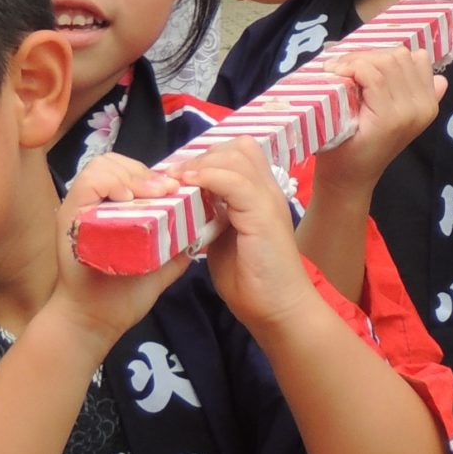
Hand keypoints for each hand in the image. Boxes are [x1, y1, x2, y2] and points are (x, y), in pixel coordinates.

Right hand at [50, 156, 190, 344]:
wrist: (98, 320)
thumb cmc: (127, 291)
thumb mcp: (163, 257)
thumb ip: (181, 237)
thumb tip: (209, 222)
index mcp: (114, 208)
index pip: (132, 168)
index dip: (156, 172)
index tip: (178, 187)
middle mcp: (93, 204)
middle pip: (117, 162)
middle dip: (146, 172)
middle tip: (168, 190)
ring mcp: (79, 209)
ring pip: (102, 166)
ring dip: (131, 177)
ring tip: (150, 196)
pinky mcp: (68, 218)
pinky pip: (87, 184)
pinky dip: (110, 184)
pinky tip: (129, 198)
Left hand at [174, 140, 322, 329]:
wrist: (277, 307)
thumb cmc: (251, 280)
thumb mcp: (223, 239)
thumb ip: (211, 216)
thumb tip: (184, 203)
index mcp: (259, 195)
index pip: (238, 153)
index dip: (206, 157)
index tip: (177, 175)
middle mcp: (268, 190)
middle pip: (238, 146)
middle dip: (201, 155)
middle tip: (174, 177)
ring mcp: (268, 200)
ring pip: (236, 156)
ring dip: (201, 164)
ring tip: (176, 181)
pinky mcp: (263, 215)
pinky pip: (234, 181)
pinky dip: (207, 177)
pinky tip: (187, 186)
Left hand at [314, 48, 447, 196]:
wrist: (347, 178)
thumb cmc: (360, 142)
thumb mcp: (392, 114)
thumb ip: (412, 95)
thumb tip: (440, 80)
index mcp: (429, 103)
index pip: (416, 57)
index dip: (386, 54)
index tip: (360, 64)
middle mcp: (424, 107)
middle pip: (399, 55)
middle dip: (367, 55)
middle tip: (341, 67)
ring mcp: (408, 112)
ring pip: (386, 62)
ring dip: (356, 61)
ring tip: (337, 72)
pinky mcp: (388, 118)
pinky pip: (372, 75)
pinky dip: (352, 69)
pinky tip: (337, 76)